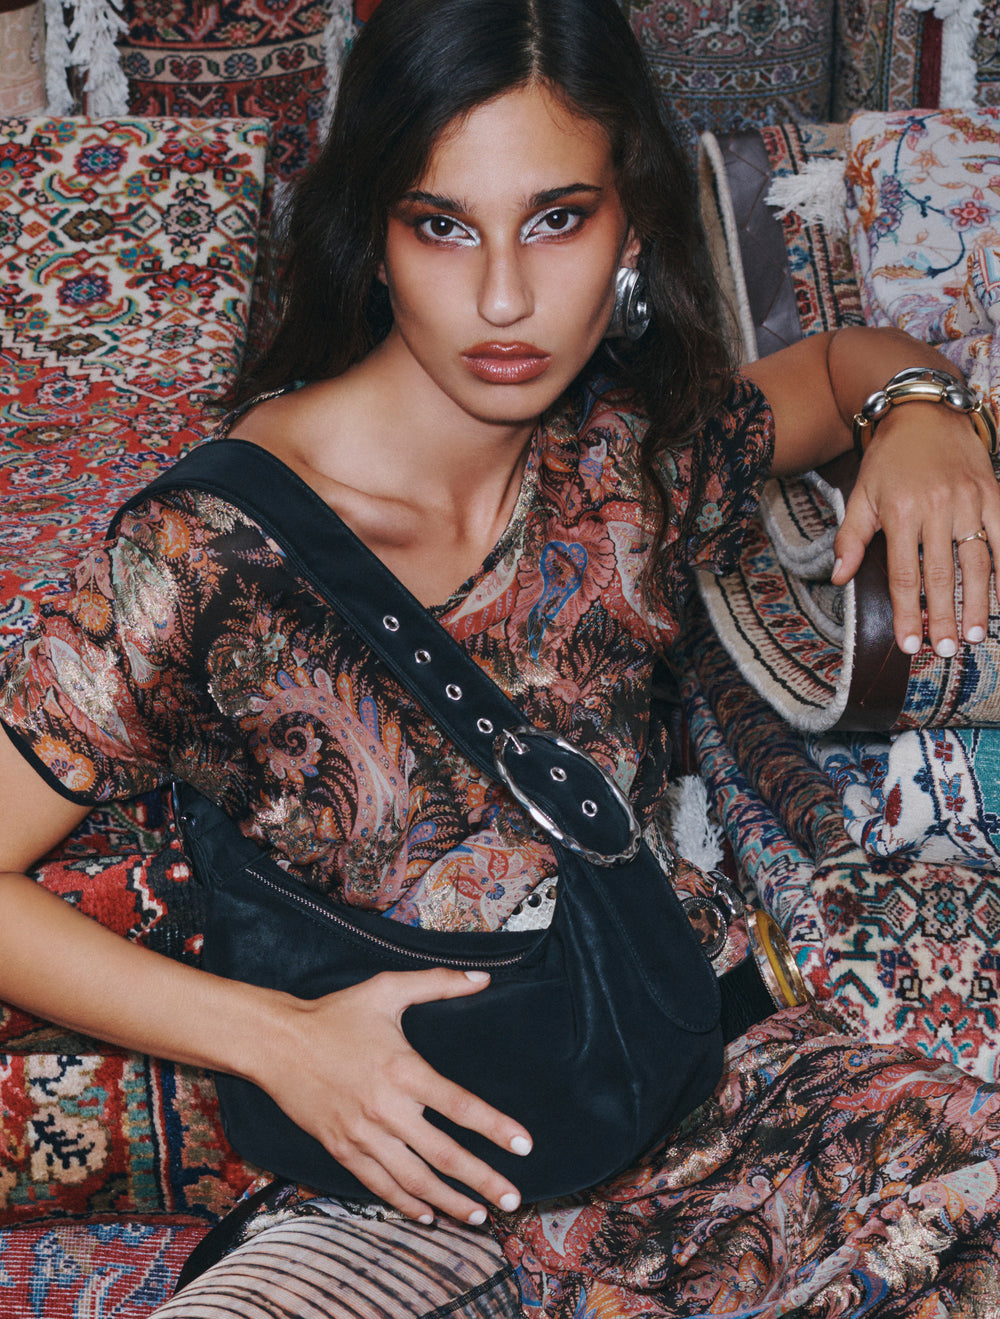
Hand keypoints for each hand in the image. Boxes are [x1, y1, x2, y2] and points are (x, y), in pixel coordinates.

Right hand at [257, 968, 531, 1223]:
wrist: (276, 1043)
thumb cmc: (335, 1014)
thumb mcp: (387, 989)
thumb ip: (439, 983)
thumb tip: (483, 978)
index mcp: (403, 1069)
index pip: (460, 1105)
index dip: (495, 1127)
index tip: (524, 1145)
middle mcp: (386, 1108)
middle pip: (443, 1155)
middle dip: (482, 1180)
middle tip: (513, 1200)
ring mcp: (362, 1134)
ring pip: (414, 1180)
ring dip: (450, 1202)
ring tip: (480, 1216)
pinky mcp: (342, 1149)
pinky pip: (380, 1186)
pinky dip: (406, 1204)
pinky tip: (429, 1215)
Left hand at [831, 402, 999, 655]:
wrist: (924, 411)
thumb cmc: (889, 460)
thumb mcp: (861, 495)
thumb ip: (851, 538)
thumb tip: (838, 578)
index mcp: (900, 512)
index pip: (904, 574)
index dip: (908, 612)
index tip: (910, 644)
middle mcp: (937, 507)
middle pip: (942, 574)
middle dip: (946, 615)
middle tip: (950, 649)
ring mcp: (970, 499)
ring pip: (978, 560)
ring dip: (981, 601)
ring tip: (979, 633)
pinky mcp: (993, 491)